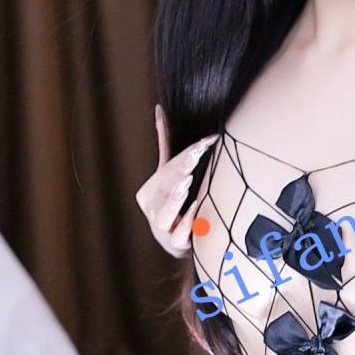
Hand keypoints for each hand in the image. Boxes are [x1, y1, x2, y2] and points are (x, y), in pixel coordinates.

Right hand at [134, 104, 218, 257]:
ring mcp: (162, 229)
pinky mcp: (175, 244)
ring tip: (186, 186)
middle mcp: (152, 210)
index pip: (167, 170)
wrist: (181, 241)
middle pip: (163, 190)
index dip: (185, 155)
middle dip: (179, 173)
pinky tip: (196, 212)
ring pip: (163, 216)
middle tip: (193, 159)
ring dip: (174, 200)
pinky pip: (179, 236)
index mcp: (149, 192)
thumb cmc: (178, 202)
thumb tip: (159, 110)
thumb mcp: (170, 174)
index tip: (206, 142)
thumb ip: (164, 144)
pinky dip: (186, 225)